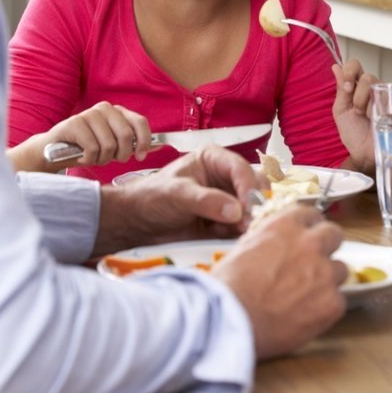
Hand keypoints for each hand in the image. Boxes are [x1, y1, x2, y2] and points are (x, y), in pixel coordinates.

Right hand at [7, 101, 152, 172]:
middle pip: (126, 136)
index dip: (144, 141)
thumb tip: (159, 145)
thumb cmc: (87, 148)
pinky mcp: (75, 123)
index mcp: (118, 112)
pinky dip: (89, 159)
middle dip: (121, 155)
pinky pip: (93, 148)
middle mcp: (105, 108)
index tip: (140, 156)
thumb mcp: (114, 145)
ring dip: (102, 159)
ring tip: (93, 157)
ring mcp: (89, 114)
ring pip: (109, 145)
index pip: (140, 122)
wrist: (54, 150)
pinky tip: (82, 156)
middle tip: (109, 159)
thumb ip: (133, 143)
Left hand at [93, 145, 259, 255]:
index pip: (241, 169)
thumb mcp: (177, 194)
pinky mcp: (226, 220)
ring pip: (252, 207)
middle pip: (254, 187)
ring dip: (246, 220)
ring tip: (229, 230)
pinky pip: (242, 225)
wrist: (137, 224)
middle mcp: (226, 177)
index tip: (248, 207)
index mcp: (214, 159)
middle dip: (252, 205)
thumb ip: (206, 200)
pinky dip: (237, 232)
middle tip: (246, 222)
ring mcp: (228, 199)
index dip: (248, 187)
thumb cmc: (152, 198)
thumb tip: (236, 211)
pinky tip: (218, 233)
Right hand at [213, 205, 346, 358]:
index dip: (309, 228)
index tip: (307, 237)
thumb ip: (268, 240)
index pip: (311, 214)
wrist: (229, 322)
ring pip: (340, 270)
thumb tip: (276, 243)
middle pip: (334, 235)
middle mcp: (310, 244)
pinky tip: (306, 317)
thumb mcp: (242, 249)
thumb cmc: (227, 289)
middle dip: (326, 247)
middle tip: (313, 263)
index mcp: (286, 226)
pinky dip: (325, 309)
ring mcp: (324, 273)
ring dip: (327, 280)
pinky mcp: (331, 303)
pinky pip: (338, 302)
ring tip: (306, 296)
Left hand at [332, 59, 378, 172]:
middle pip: (368, 77)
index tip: (347, 87)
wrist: (366, 154)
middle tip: (359, 112)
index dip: (350, 71)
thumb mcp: (341, 111)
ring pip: (382, 87)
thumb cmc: (354, 134)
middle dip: (360, 97)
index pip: (355, 66)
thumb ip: (341, 89)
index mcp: (357, 86)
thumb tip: (336, 67)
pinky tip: (384, 119)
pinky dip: (388, 109)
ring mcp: (389, 96)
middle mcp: (373, 88)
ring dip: (372, 106)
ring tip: (371, 119)